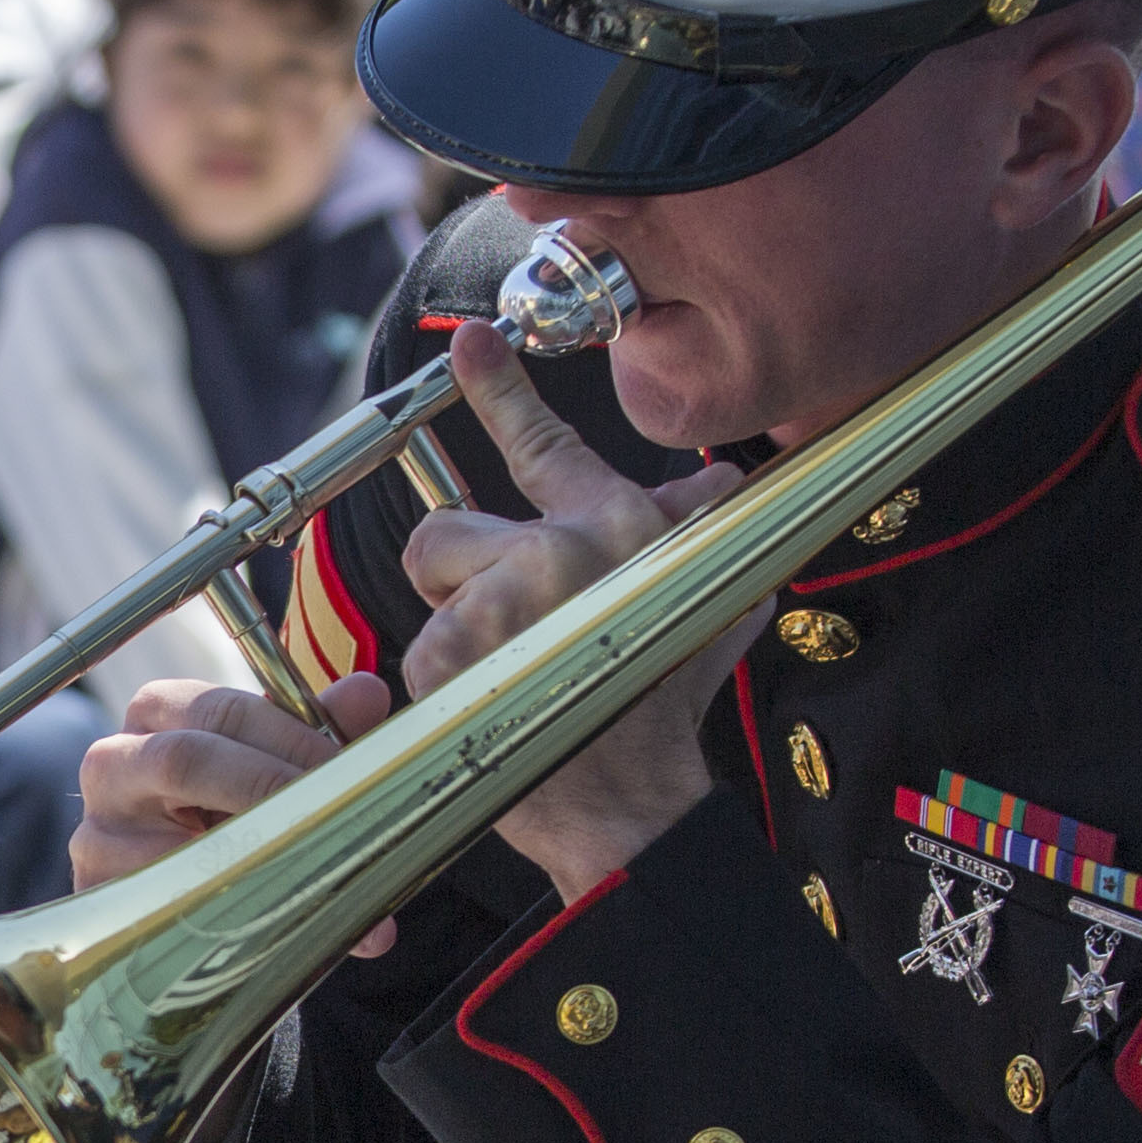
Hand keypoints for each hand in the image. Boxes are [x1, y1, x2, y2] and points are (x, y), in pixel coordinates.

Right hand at [77, 668, 374, 894]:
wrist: (170, 894)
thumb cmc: (225, 813)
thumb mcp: (271, 766)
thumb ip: (317, 731)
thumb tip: (368, 694)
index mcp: (158, 714)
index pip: (222, 710)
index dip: (291, 738)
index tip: (346, 770)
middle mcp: (112, 763)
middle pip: (185, 760)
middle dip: (268, 787)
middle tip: (333, 815)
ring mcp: (97, 834)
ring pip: (169, 839)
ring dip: (248, 858)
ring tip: (311, 873)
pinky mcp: (97, 896)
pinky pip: (160, 902)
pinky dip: (222, 912)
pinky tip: (269, 922)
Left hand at [400, 336, 748, 895]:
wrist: (634, 802)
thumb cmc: (661, 710)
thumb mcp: (697, 606)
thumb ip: (694, 536)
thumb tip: (722, 480)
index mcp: (616, 525)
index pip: (544, 443)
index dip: (499, 386)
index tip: (467, 340)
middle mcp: (564, 545)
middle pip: (448, 532)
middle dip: (459, 583)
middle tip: (510, 637)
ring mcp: (508, 593)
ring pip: (431, 587)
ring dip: (454, 634)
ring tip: (512, 676)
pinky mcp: (459, 644)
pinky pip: (420, 646)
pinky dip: (442, 684)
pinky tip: (494, 706)